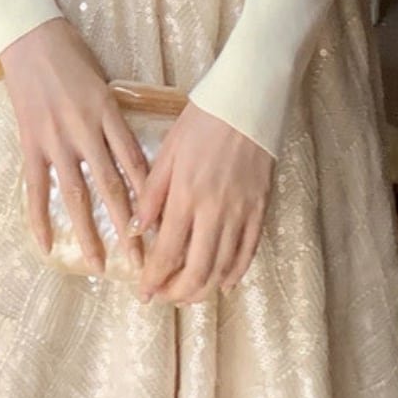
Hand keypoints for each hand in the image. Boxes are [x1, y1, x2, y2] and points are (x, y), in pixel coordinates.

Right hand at [0, 17, 149, 274]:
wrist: (29, 37)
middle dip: (128, 226)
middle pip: (112, 186)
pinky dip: (40, 218)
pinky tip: (47, 245)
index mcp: (109, 112)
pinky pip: (36, 188)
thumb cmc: (70, 53)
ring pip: (76, 194)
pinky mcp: (30, 143)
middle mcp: (85, 130)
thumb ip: (113, 118)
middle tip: (142, 261)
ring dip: (89, 232)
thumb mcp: (102, 82)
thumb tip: (129, 154)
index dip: (149, 196)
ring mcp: (56, 139)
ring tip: (100, 264)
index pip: (135, 163)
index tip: (163, 224)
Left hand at [130, 101, 274, 304]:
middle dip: (177, 293)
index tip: (143, 291)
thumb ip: (152, 193)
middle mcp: (214, 209)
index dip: (154, 279)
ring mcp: (241, 211)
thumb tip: (137, 229)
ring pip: (223, 267)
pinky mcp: (260, 208)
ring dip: (203, 289)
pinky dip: (235, 273)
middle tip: (164, 296)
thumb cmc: (203, 119)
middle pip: (196, 270)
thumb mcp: (168, 150)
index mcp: (186, 194)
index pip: (167, 252)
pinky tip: (223, 282)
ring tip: (188, 293)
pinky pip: (249, 251)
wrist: (247, 100)